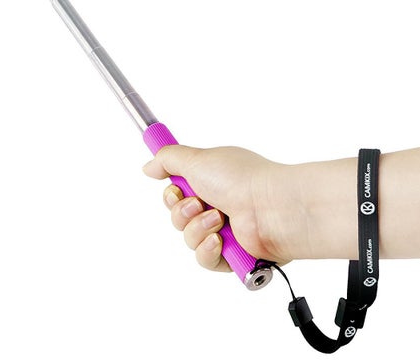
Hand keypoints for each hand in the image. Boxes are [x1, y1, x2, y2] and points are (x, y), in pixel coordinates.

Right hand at [143, 145, 296, 270]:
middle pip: (178, 217)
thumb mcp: (197, 159)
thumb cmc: (240, 179)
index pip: (178, 192)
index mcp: (211, 180)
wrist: (271, 208)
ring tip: (217, 218)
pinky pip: (204, 259)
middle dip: (182, 212)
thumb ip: (168, 159)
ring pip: (188, 238)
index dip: (172, 193)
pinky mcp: (233, 255)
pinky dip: (208, 249)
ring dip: (197, 228)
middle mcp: (218, 203)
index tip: (175, 188)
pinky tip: (219, 240)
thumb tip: (149, 166)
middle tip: (197, 203)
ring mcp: (226, 230)